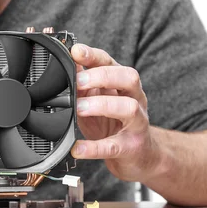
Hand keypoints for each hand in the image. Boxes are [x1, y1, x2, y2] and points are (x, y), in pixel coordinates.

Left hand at [70, 44, 161, 181]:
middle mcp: (134, 99)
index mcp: (122, 84)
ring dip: (102, 105)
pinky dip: (94, 148)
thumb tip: (66, 64)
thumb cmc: (114, 124)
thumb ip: (83, 84)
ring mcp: (136, 123)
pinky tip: (78, 148)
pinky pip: (114, 146)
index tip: (76, 52)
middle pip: (128, 77)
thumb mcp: (97, 99)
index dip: (94, 56)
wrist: (139, 155)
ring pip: (129, 107)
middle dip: (102, 76)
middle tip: (79, 82)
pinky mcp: (131, 147)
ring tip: (80, 109)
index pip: (111, 62)